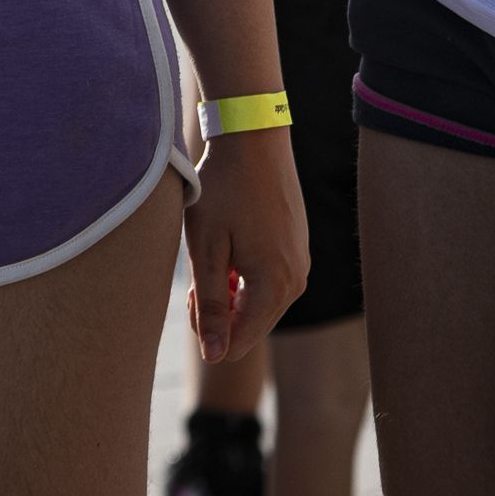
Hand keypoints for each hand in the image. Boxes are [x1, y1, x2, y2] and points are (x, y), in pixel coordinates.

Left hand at [184, 130, 310, 363]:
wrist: (254, 138)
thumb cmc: (224, 190)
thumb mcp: (206, 249)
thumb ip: (211, 306)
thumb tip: (214, 357)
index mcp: (274, 286)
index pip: (238, 343)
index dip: (207, 332)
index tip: (193, 294)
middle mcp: (297, 281)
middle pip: (251, 327)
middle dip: (219, 312)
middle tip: (198, 275)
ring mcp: (301, 264)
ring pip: (259, 304)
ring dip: (232, 292)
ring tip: (214, 256)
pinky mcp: (299, 249)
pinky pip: (270, 282)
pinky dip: (246, 276)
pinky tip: (232, 246)